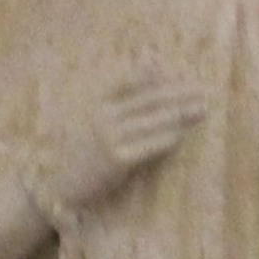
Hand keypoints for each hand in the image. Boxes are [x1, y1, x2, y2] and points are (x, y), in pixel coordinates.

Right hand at [30, 71, 209, 219]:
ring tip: (201, 109)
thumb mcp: (88, 123)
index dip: (152, 74)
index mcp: (94, 104)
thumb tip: (144, 81)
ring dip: (180, 114)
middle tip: (203, 91)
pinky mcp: (116, 160)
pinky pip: (149, 146)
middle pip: (148, 100)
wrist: (55, 188)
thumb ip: (112, 105)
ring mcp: (109, 138)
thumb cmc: (77, 156)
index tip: (174, 70)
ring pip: (152, 121)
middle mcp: (102, 116)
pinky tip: (182, 135)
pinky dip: (167, 139)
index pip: (127, 81)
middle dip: (178, 94)